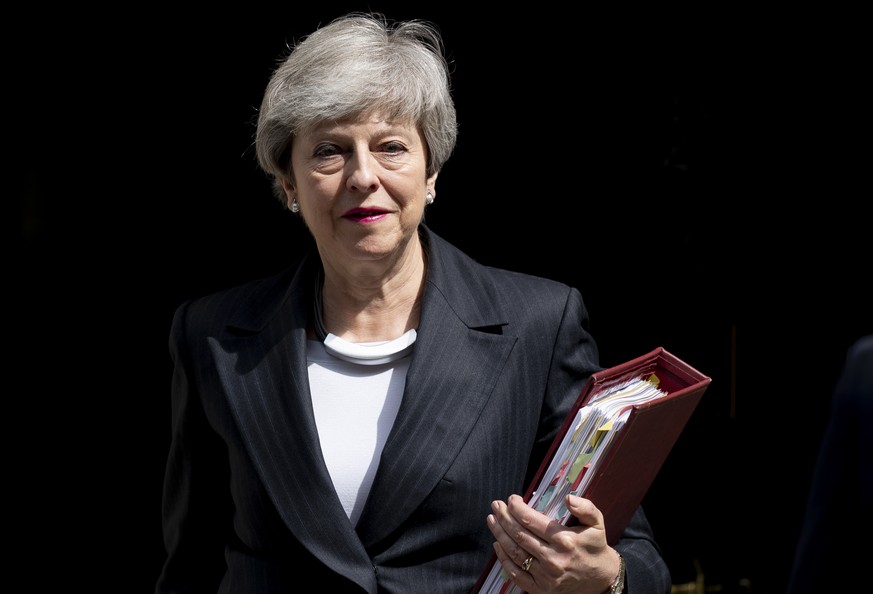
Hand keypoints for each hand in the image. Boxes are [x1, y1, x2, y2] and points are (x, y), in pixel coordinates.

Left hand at [487, 493, 620, 593]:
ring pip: (514, 552)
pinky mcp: (541, 589)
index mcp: (565, 540)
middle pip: (519, 534)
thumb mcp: (597, 523)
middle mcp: (553, 558)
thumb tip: (569, 497)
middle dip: (504, 517)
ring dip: (499, 534)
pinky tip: (497, 544)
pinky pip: (516, 574)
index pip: (531, 520)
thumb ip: (585, 508)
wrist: (602, 581)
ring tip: (492, 520)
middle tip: (496, 505)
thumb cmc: (595, 548)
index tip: (511, 499)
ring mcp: (545, 576)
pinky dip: (503, 559)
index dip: (517, 508)